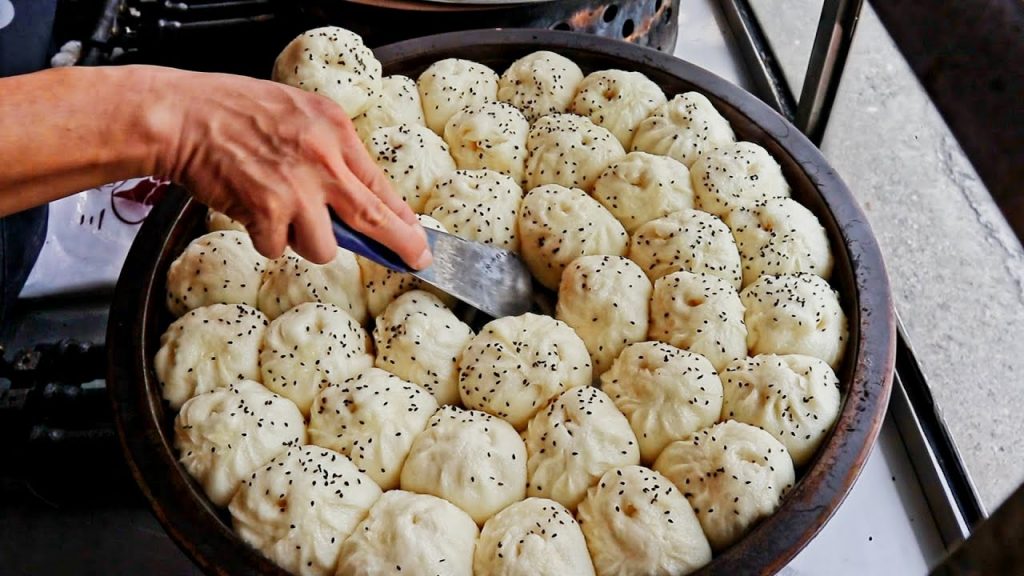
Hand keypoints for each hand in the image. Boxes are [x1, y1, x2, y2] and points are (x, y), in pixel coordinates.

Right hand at [156, 70, 431, 267]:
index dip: (402, 216)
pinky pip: (278, 248)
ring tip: (280, 214)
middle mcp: (322, 158)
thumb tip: (359, 196)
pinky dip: (264, 238)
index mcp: (334, 129)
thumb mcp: (298, 114)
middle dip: (400, 244)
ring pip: (324, 247)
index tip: (417, 235)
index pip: (380, 182)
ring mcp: (296, 187)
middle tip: (417, 260)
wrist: (182, 115)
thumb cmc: (233, 111)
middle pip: (374, 217)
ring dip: (305, 242)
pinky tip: (250, 210)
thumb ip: (330, 152)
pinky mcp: (267, 211)